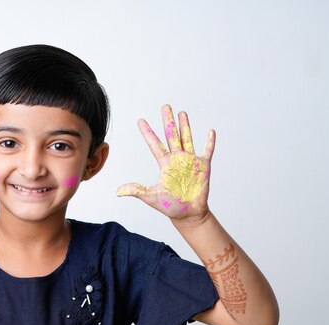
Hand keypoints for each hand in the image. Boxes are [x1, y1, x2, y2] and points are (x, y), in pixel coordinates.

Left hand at [117, 105, 214, 221]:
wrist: (188, 214)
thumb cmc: (170, 206)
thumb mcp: (151, 197)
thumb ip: (136, 190)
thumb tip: (118, 191)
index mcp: (164, 164)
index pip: (154, 144)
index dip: (147, 132)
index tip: (140, 120)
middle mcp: (177, 159)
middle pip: (171, 135)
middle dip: (168, 121)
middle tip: (165, 106)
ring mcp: (190, 161)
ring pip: (187, 139)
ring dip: (185, 126)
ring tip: (182, 113)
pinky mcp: (203, 167)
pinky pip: (207, 151)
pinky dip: (209, 142)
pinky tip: (210, 131)